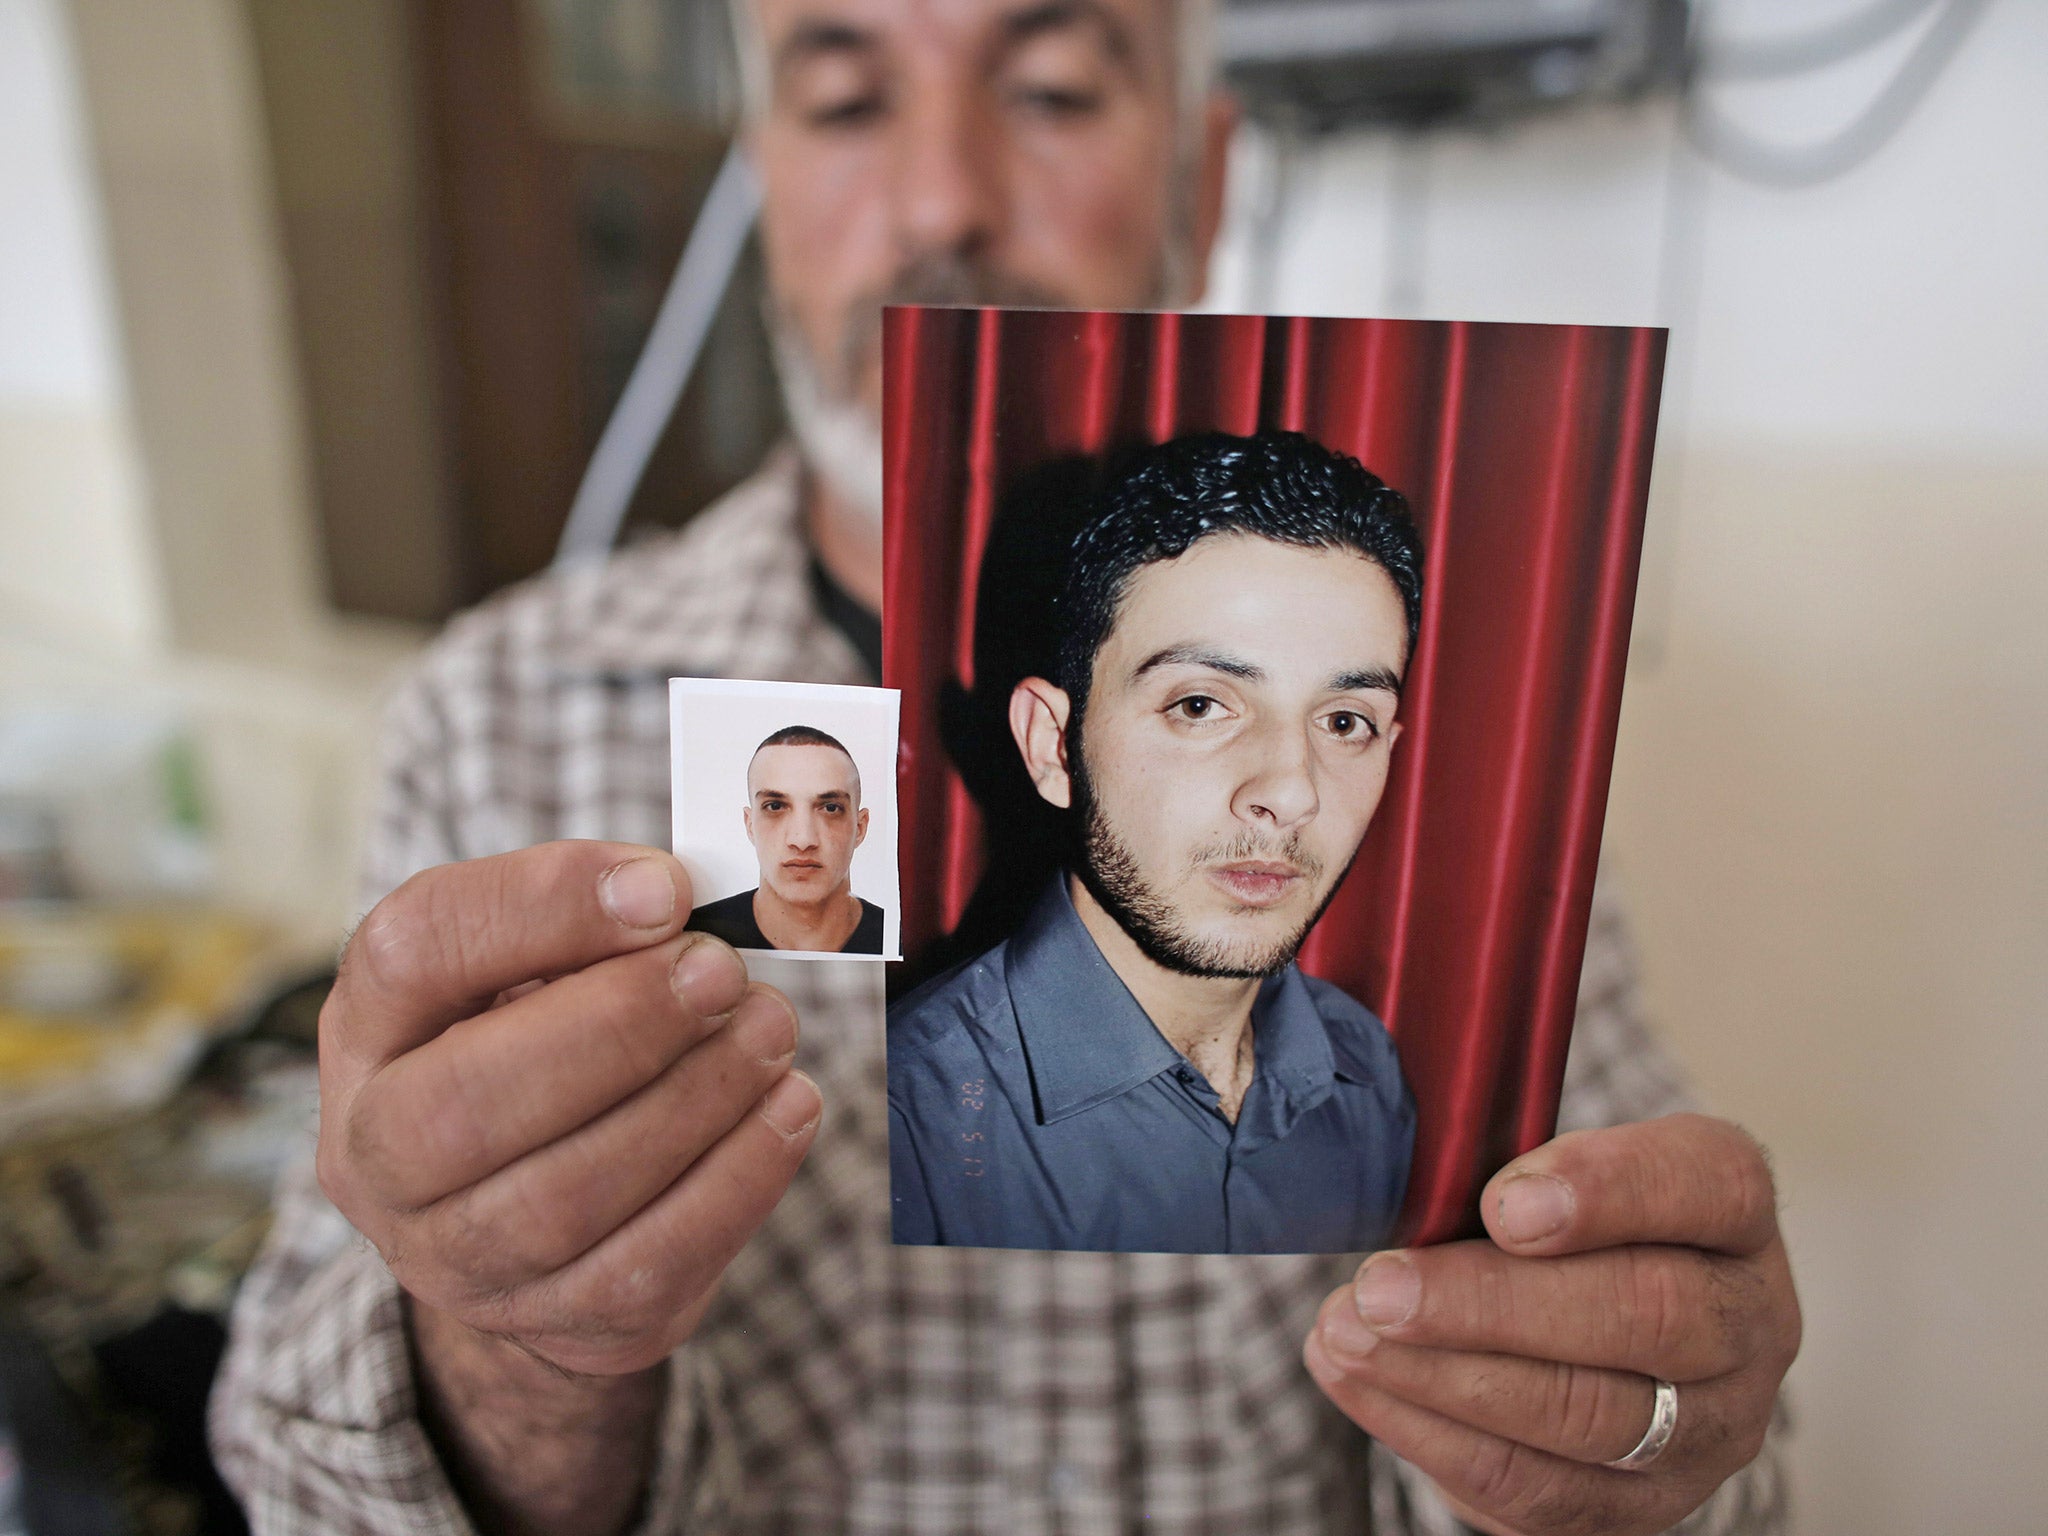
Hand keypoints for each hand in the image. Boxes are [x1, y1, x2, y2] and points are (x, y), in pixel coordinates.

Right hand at [317, 841, 822, 1377]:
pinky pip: (647, 1268)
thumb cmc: (540, 1046)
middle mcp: (376, 1161)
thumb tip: (665, 896)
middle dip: (618, 1027)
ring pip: (565, 1200)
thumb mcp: (529, 968)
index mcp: (367, 1034)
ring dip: (692, 1102)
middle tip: (722, 973)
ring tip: (768, 1029)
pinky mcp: (557, 1325)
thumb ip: (581, 923)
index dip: (542, 909)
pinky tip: (788, 1109)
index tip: (665, 889)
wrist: (529, 1219)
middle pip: (466, 1104)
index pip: (413, 952)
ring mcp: (455, 1264)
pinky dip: (736, 1182)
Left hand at [1303, 1114, 1799, 1535]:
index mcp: (1733, 1208)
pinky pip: (1545, 1493)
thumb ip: (1502, 1160)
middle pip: (1648, 1316)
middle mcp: (1751, 1323)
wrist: (1594, 1314)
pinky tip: (1365, 1387)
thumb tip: (1415, 1184)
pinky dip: (1437, 1441)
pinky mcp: (1648, 1505)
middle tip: (1381, 1289)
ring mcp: (1712, 1428)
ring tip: (1348, 1335)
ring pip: (1591, 1418)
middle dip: (1493, 1305)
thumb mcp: (1547, 1160)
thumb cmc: (1556, 1216)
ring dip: (1448, 1380)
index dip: (1604, 1191)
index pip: (1705, 1184)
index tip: (1497, 1206)